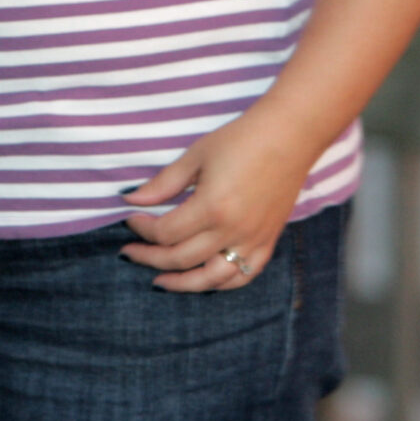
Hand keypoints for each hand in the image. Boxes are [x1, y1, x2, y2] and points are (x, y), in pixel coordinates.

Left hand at [116, 106, 321, 292]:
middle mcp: (232, 231)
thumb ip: (163, 183)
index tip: (130, 219)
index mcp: (211, 208)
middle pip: (182, 258)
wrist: (288, 137)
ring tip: (160, 281)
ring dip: (183, 283)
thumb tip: (130, 199)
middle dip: (150, 257)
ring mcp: (253, 241)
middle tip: (130, 253)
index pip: (166, 232)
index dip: (142, 228)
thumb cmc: (239, 140)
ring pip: (212, 279)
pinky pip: (243, 276)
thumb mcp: (195, 156)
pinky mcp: (268, 242)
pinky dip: (220, 283)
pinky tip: (203, 279)